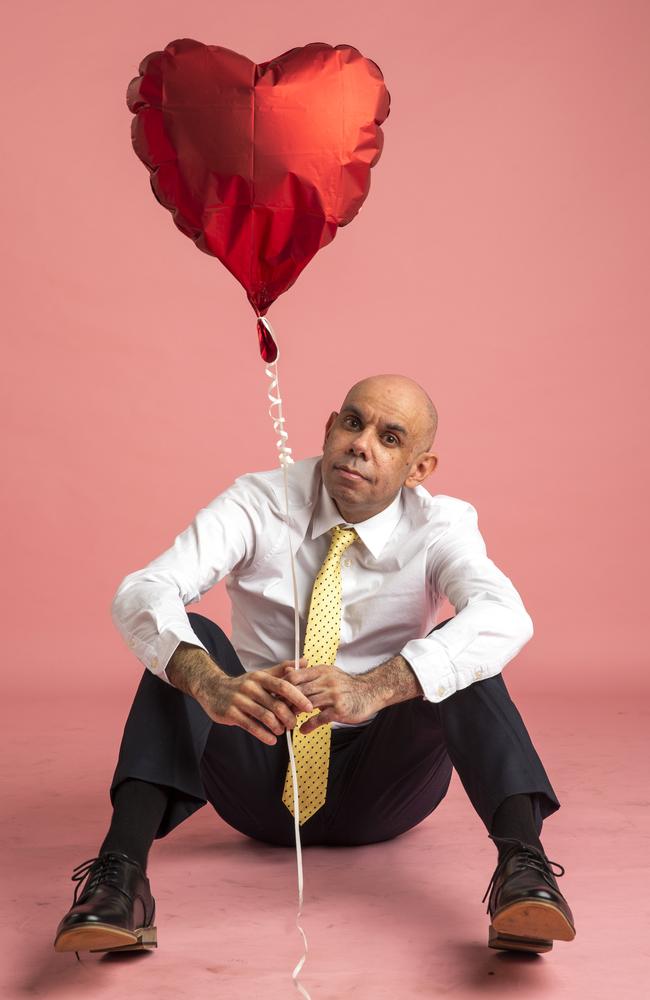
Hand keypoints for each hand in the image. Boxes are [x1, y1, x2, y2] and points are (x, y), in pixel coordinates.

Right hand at [195, 659, 313, 745]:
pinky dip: (264, 735)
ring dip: (277, 727)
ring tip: (281, 731)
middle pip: (276, 704)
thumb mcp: (261, 675)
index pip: (283, 685)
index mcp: (260, 677)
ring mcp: (239, 700)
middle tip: (293, 724)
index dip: (298, 697)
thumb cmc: (243, 685)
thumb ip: (282, 670)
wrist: (212, 689)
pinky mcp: (231, 714)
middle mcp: (250, 687)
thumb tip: (304, 661)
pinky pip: (251, 726)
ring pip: (265, 717)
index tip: (309, 707)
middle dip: (289, 717)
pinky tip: (271, 740)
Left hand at [281, 663, 377, 733]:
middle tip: (276, 711)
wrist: (370, 691)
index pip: (295, 676)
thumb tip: (287, 671)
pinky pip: (319, 719)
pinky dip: (308, 726)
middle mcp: (326, 681)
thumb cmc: (346, 685)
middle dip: (285, 702)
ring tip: (287, 722)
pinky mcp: (339, 710)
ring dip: (294, 714)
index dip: (282, 686)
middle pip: (298, 690)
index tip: (275, 695)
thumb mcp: (328, 673)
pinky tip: (303, 730)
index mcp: (322, 671)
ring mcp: (333, 696)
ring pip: (306, 704)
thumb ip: (308, 674)